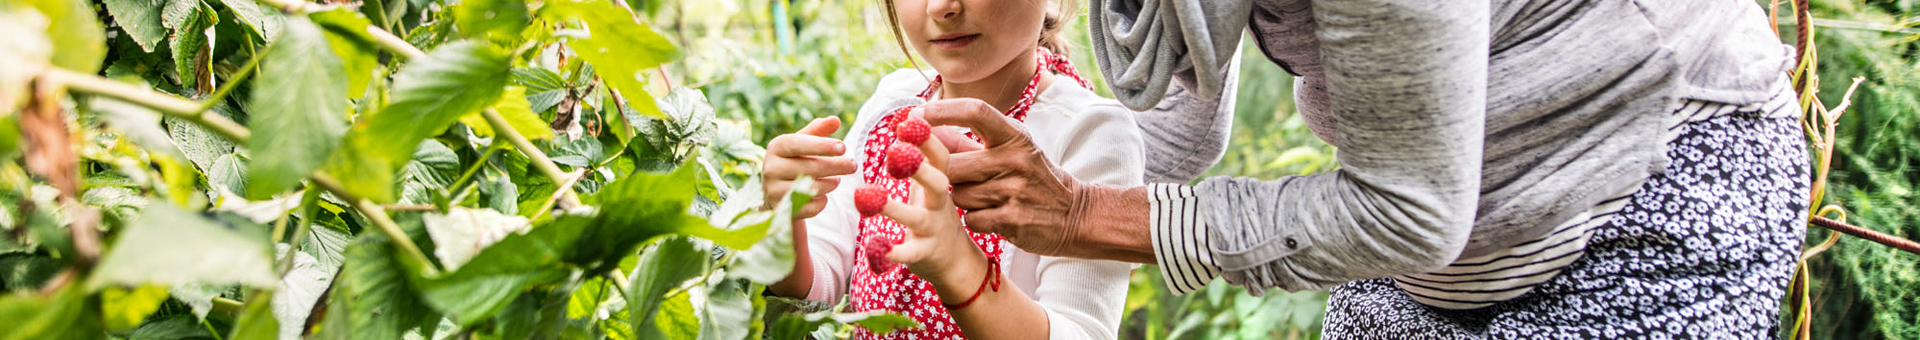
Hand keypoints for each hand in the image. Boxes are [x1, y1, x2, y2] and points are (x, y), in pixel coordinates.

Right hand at [762, 117, 856, 218]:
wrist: (777, 195)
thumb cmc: (794, 162)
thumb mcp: (803, 144)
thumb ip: (818, 131)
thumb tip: (835, 119)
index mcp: (776, 147)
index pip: (798, 144)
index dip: (821, 145)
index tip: (843, 147)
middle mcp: (771, 168)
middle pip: (811, 167)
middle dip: (837, 166)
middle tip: (853, 165)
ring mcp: (774, 191)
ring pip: (814, 188)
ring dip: (831, 183)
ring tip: (834, 179)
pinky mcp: (782, 211)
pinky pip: (813, 206)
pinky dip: (823, 201)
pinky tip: (821, 195)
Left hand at [875, 129, 983, 281]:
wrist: (956, 261)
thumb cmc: (935, 213)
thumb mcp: (931, 182)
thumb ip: (922, 152)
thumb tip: (912, 111)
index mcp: (940, 183)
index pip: (940, 156)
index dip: (927, 138)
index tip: (910, 119)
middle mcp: (940, 204)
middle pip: (938, 183)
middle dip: (920, 168)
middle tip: (895, 150)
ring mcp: (933, 229)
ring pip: (916, 218)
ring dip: (892, 207)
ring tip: (864, 195)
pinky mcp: (924, 254)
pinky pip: (908, 253)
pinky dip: (892, 252)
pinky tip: (873, 246)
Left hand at [920, 99, 1092, 257]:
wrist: (1074, 215)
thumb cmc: (1032, 177)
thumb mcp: (1010, 150)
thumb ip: (967, 141)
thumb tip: (924, 126)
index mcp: (1015, 136)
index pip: (976, 111)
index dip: (944, 111)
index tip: (916, 115)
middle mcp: (1016, 159)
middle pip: (953, 164)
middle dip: (945, 175)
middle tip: (954, 178)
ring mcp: (1015, 190)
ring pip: (959, 195)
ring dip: (962, 200)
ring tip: (985, 198)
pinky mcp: (1013, 220)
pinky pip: (971, 219)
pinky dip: (976, 219)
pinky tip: (993, 215)